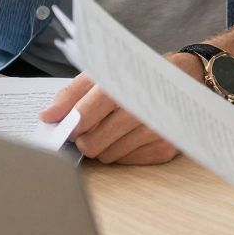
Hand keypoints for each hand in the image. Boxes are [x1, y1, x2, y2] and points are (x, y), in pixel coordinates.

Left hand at [39, 58, 201, 163]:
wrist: (186, 76)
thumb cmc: (137, 73)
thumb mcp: (103, 72)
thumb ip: (72, 93)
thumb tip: (47, 116)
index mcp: (124, 85)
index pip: (85, 114)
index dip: (72, 123)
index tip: (67, 124)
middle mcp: (142, 110)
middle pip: (93, 143)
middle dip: (85, 138)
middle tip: (90, 126)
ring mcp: (156, 132)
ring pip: (108, 155)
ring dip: (104, 145)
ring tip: (114, 126)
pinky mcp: (165, 148)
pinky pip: (127, 161)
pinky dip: (122, 151)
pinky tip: (131, 134)